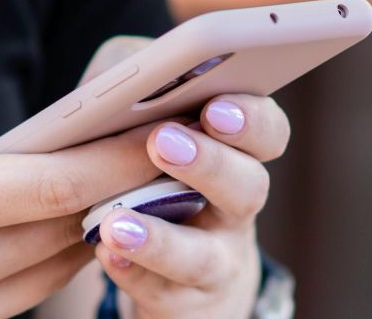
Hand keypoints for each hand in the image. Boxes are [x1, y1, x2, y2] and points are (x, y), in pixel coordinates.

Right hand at [0, 63, 170, 317]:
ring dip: (104, 226)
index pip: (51, 185)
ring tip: (141, 174)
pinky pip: (18, 300)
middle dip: (132, 186)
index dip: (121, 153)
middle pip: (71, 233)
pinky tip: (71, 222)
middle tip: (180, 137)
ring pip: (53, 273)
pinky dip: (53, 260)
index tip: (170, 119)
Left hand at [86, 44, 291, 318]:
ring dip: (160, 238)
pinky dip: (132, 272)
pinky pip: (164, 294)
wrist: (164, 263)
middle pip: (248, 187)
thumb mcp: (151, 120)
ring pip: (203, 255)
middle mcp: (237, 206)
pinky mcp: (184, 302)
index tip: (216, 106)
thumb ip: (145, 89)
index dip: (250, 120)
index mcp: (236, 151)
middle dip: (209, 164)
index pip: (266, 131)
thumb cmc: (151, 168)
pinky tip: (104, 253)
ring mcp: (216, 259)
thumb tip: (126, 74)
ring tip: (116, 222)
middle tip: (164, 141)